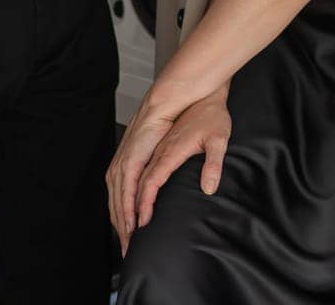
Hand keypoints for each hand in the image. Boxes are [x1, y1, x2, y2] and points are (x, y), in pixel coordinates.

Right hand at [107, 80, 226, 255]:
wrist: (191, 90)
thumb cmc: (205, 113)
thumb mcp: (218, 137)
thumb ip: (214, 163)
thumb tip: (209, 187)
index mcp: (162, 151)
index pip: (145, 184)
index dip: (140, 207)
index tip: (140, 227)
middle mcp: (142, 150)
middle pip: (124, 190)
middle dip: (123, 219)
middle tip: (127, 244)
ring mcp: (133, 149)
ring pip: (116, 185)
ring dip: (117, 211)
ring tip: (122, 234)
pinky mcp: (132, 149)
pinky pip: (116, 178)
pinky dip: (115, 197)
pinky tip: (119, 209)